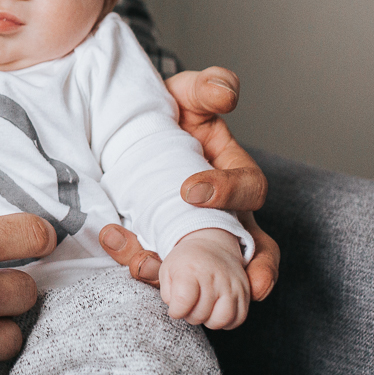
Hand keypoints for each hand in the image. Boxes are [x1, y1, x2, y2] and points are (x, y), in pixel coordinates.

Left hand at [97, 66, 280, 301]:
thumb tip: (224, 95)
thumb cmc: (171, 112)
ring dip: (182, 276)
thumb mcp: (188, 92)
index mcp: (236, 175)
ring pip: (208, 271)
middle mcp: (224, 214)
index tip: (190, 190)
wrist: (127, 128)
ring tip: (148, 267)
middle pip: (255, 250)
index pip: (250, 189)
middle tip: (249, 288)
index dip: (228, 193)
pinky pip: (161, 267)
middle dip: (257, 271)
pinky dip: (141, 264)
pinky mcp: (160, 246)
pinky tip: (115, 246)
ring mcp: (193, 236)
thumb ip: (208, 86)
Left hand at [158, 227, 249, 328]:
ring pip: (220, 320)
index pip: (181, 303)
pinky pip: (237, 319)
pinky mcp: (245, 292)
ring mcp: (232, 284)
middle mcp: (214, 276)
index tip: (175, 306)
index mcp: (190, 269)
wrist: (212, 245)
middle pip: (199, 315)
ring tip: (202, 306)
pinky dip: (225, 320)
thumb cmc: (184, 262)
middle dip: (189, 314)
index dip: (175, 310)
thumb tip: (169, 301)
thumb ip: (159, 285)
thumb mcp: (164, 268)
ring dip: (208, 319)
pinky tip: (216, 308)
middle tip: (188, 302)